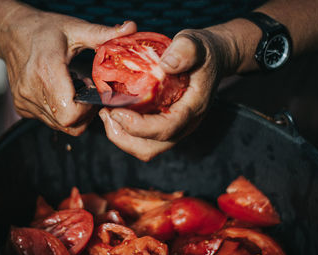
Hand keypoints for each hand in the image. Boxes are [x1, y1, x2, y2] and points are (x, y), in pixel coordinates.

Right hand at [0, 7, 136, 134]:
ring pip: (59, 126)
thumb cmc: (43, 30)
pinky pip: (49, 120)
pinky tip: (62, 92)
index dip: (88, 111)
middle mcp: (32, 90)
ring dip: (73, 113)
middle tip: (87, 92)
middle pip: (68, 125)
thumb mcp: (75, 28)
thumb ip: (103, 34)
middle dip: (85, 114)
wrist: (10, 32)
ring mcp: (25, 101)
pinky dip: (60, 112)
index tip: (93, 94)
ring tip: (74, 88)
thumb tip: (131, 28)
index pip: (70, 114)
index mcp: (47, 71)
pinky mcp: (22, 107)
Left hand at [99, 27, 239, 160]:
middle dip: (123, 135)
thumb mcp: (196, 43)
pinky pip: (143, 140)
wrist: (212, 59)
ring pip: (144, 148)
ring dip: (121, 135)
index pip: (165, 129)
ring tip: (105, 113)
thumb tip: (165, 65)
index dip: (138, 126)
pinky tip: (113, 111)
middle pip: (151, 147)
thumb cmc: (203, 51)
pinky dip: (124, 131)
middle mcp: (184, 125)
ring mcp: (174, 128)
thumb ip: (185, 50)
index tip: (116, 110)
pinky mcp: (164, 125)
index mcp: (192, 109)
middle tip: (105, 112)